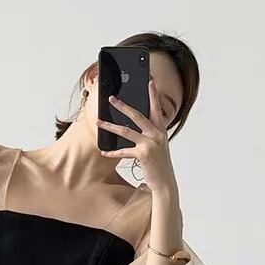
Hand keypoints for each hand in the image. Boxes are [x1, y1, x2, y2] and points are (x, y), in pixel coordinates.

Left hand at [97, 78, 177, 193]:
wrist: (165, 183)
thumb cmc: (159, 165)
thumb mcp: (158, 147)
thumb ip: (150, 136)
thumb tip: (133, 128)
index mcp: (161, 131)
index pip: (156, 109)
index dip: (153, 94)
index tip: (150, 81)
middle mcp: (156, 134)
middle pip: (137, 115)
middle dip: (122, 106)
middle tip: (111, 98)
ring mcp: (150, 143)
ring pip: (126, 131)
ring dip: (110, 126)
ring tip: (99, 122)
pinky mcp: (143, 154)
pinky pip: (123, 151)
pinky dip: (112, 152)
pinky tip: (104, 151)